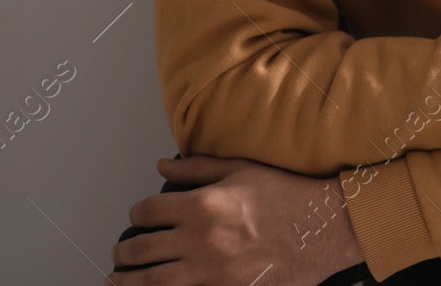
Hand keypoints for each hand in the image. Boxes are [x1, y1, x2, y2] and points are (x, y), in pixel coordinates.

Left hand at [108, 154, 366, 285]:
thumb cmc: (288, 195)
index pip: (148, 211)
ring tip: (116, 281)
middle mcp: (198, 240)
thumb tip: (163, 166)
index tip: (138, 217)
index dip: (137, 214)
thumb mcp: (244, 170)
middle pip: (141, 249)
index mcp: (202, 205)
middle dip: (124, 251)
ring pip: (151, 282)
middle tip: (119, 252)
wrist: (324, 227)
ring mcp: (209, 273)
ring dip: (127, 282)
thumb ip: (199, 169)